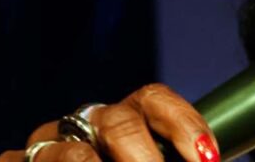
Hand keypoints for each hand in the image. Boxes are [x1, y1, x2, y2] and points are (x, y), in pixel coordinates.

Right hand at [0, 83, 218, 161]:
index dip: (183, 125)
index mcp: (125, 119)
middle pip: (119, 123)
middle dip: (146, 160)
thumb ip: (172, 158)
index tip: (207, 158)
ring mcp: (45, 145)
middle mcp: (85, 123)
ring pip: (74, 154)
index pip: (155, 99)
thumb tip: (209, 161)